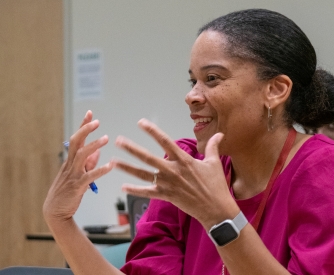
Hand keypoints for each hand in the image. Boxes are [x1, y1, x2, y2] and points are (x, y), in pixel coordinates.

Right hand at [43, 111, 112, 222]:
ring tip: (106, 138)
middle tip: (97, 121)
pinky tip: (111, 165)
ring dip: (94, 145)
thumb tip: (98, 151)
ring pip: (81, 155)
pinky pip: (89, 176)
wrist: (56, 212)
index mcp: (70, 160)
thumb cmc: (68, 192)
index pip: (77, 138)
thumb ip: (89, 163)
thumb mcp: (78, 174)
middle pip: (75, 142)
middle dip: (85, 130)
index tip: (90, 113)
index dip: (83, 125)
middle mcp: (70, 164)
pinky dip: (100, 170)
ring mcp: (72, 174)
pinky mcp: (77, 186)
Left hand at [113, 119, 238, 228]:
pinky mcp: (167, 196)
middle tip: (118, 141)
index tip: (141, 122)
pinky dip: (135, 190)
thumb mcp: (215, 163)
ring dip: (128, 167)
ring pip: (143, 174)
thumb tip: (220, 134)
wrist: (216, 209)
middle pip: (148, 157)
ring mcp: (168, 184)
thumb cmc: (216, 186)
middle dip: (132, 148)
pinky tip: (123, 186)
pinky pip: (147, 193)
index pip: (165, 141)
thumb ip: (213, 147)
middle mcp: (172, 170)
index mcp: (184, 160)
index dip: (152, 131)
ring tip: (113, 161)